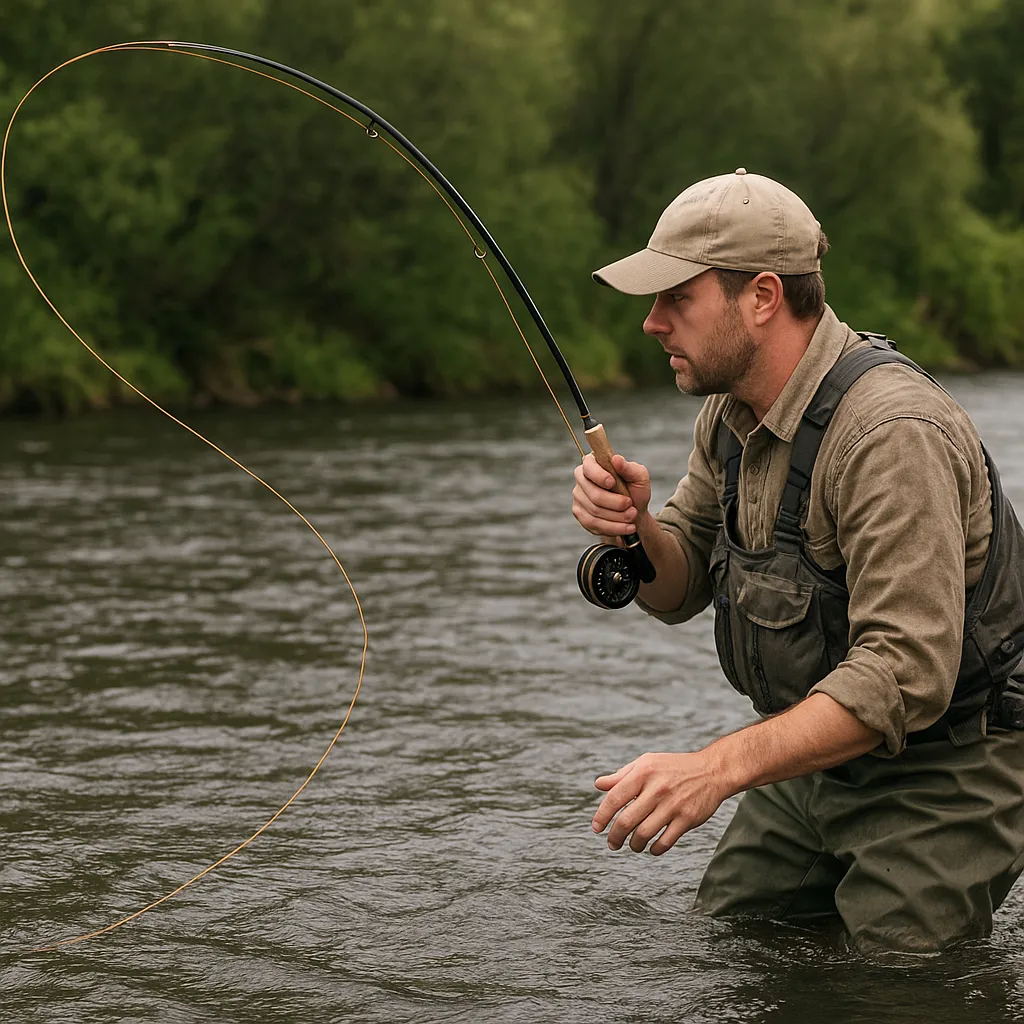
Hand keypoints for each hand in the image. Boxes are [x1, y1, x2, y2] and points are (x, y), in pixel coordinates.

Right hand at [572, 453, 651, 538]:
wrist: (634, 513)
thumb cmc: (635, 491)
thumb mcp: (639, 477)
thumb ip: (629, 468)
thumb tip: (616, 459)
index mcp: (594, 463)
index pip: (588, 467)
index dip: (599, 476)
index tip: (613, 483)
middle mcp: (582, 479)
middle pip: (593, 494)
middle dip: (615, 503)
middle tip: (631, 506)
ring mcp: (578, 497)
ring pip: (594, 511)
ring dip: (617, 517)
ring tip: (632, 516)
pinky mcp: (580, 514)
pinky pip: (593, 524)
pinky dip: (613, 527)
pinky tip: (626, 527)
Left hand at [592, 751, 727, 854]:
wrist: (711, 770)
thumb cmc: (674, 767)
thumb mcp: (647, 763)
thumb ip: (622, 775)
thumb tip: (599, 785)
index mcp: (644, 772)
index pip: (615, 798)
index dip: (602, 815)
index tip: (596, 828)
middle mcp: (657, 788)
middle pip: (627, 821)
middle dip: (615, 836)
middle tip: (612, 843)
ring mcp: (673, 805)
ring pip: (644, 834)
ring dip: (634, 845)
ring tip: (633, 845)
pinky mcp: (687, 819)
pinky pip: (665, 842)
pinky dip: (655, 849)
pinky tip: (651, 848)